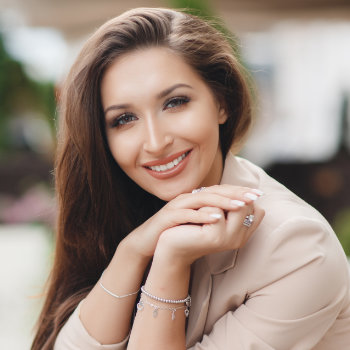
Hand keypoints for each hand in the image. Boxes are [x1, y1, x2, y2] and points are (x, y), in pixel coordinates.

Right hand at [122, 185, 262, 260]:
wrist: (152, 243)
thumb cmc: (178, 233)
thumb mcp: (199, 223)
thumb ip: (216, 216)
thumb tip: (240, 215)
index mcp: (196, 198)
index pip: (221, 190)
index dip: (239, 190)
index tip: (258, 194)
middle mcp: (188, 198)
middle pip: (214, 191)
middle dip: (235, 192)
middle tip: (253, 195)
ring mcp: (177, 205)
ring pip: (202, 199)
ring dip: (222, 201)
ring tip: (240, 205)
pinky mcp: (168, 217)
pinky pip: (186, 214)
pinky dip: (201, 215)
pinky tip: (216, 219)